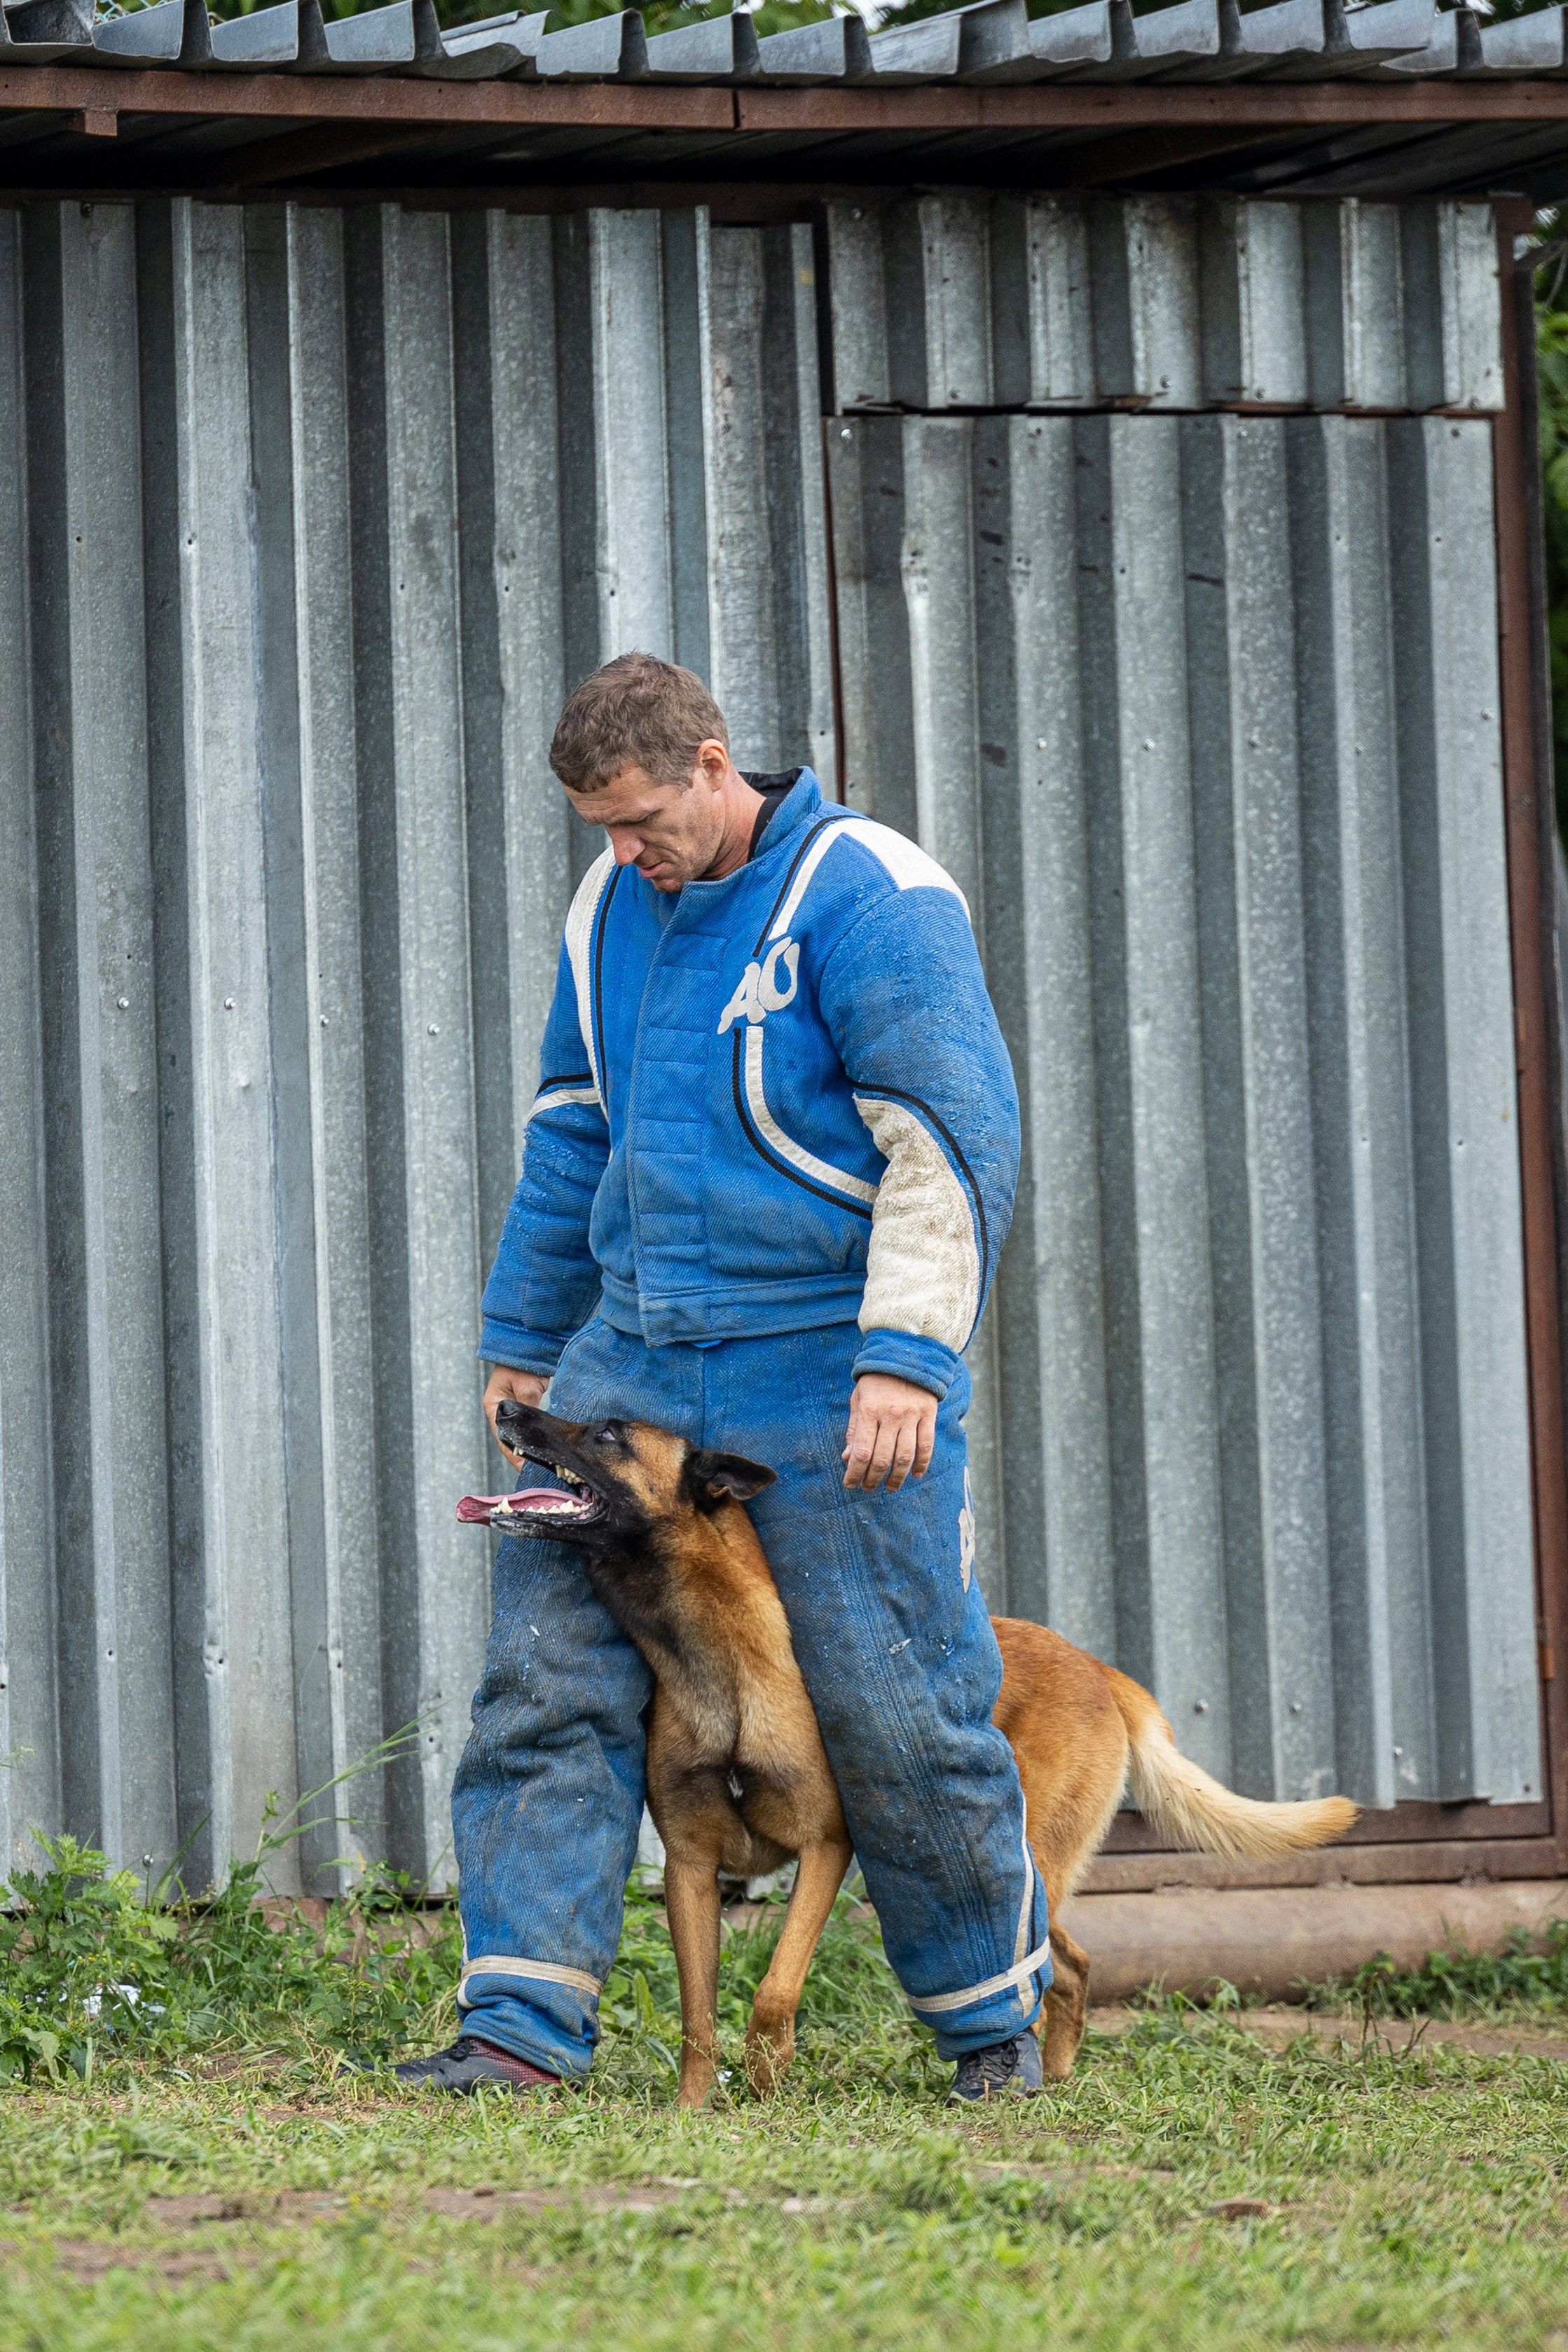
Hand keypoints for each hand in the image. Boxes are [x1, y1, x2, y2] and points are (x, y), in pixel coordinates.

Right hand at [483, 1365, 548, 1464]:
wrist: (529, 1345)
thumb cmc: (521, 1363)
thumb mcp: (525, 1386)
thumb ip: (528, 1405)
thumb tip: (533, 1426)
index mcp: (493, 1405)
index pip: (502, 1436)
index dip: (512, 1452)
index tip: (523, 1467)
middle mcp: (499, 1410)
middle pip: (507, 1437)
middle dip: (519, 1453)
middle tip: (533, 1469)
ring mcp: (510, 1408)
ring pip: (517, 1432)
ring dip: (526, 1445)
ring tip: (537, 1461)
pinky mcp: (522, 1405)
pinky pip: (526, 1425)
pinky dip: (532, 1435)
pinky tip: (541, 1444)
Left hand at [842, 1373, 937, 1492]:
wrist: (905, 1353)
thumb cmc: (876, 1380)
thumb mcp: (858, 1399)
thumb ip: (854, 1429)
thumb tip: (848, 1458)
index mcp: (869, 1410)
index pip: (862, 1452)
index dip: (855, 1473)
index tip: (850, 1484)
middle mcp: (890, 1414)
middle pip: (882, 1458)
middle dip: (873, 1479)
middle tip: (868, 1488)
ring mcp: (911, 1415)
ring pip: (905, 1456)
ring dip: (897, 1477)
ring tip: (889, 1487)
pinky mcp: (928, 1414)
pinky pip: (926, 1445)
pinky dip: (922, 1463)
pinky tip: (915, 1475)